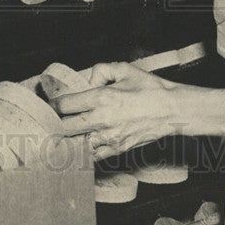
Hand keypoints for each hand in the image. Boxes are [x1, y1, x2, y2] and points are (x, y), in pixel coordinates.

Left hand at [53, 62, 181, 158]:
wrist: (172, 110)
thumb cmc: (149, 88)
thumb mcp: (124, 69)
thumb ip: (101, 70)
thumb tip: (88, 81)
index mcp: (102, 97)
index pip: (65, 105)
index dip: (54, 104)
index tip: (53, 104)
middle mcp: (102, 119)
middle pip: (65, 127)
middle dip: (57, 123)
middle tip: (54, 120)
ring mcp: (109, 137)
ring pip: (76, 144)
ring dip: (69, 139)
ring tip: (63, 136)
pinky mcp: (117, 149)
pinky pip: (93, 156)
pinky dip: (84, 151)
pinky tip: (81, 146)